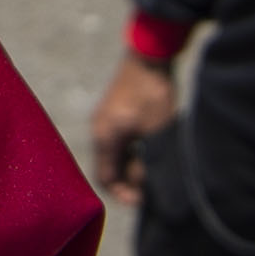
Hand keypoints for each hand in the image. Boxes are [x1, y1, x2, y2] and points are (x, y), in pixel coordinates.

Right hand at [84, 50, 179, 192]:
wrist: (151, 55)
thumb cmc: (154, 94)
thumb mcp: (155, 134)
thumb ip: (146, 164)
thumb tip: (143, 187)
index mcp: (105, 138)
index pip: (106, 179)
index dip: (124, 193)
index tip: (144, 200)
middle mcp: (99, 130)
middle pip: (110, 168)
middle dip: (129, 181)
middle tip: (151, 188)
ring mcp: (104, 119)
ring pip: (115, 155)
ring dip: (132, 166)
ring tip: (153, 170)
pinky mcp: (113, 112)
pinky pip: (118, 142)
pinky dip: (132, 152)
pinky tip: (150, 150)